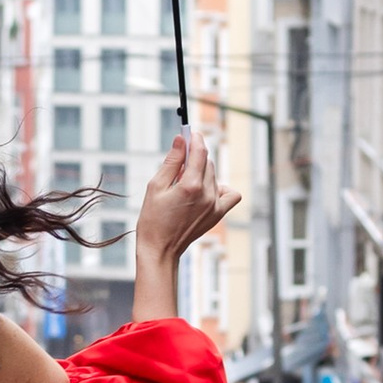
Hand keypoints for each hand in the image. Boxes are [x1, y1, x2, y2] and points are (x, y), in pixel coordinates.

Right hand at [135, 129, 241, 271]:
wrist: (160, 250)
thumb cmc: (152, 220)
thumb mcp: (155, 186)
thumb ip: (171, 161)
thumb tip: (180, 140)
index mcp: (190, 186)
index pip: (199, 152)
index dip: (195, 139)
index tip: (190, 133)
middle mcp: (207, 195)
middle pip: (207, 162)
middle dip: (195, 157)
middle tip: (179, 162)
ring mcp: (215, 206)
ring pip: (214, 176)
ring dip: (202, 172)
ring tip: (185, 184)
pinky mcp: (218, 215)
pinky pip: (230, 194)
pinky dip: (219, 188)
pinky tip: (205, 191)